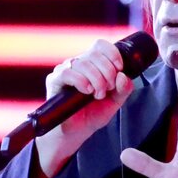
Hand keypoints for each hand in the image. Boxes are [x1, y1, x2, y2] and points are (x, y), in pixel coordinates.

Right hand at [36, 39, 134, 176]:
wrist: (76, 132)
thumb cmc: (93, 114)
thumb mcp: (115, 102)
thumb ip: (123, 89)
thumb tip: (123, 76)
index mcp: (93, 64)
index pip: (101, 45)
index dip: (112, 54)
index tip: (119, 69)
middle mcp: (78, 63)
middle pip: (94, 53)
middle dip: (107, 71)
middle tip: (108, 89)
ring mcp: (65, 70)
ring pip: (83, 62)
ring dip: (96, 79)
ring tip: (97, 94)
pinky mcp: (54, 80)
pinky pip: (67, 73)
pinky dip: (81, 81)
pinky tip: (86, 91)